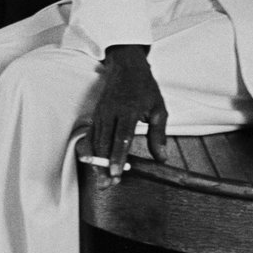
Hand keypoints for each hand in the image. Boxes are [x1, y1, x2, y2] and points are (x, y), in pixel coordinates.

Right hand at [79, 45, 168, 187]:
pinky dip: (90, 152)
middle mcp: (111, 112)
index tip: (117, 172)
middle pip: (104, 143)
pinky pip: (90, 137)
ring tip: (102, 180)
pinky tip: (92, 165)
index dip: (118, 156)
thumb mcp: (158, 109)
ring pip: (95, 142)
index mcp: (128, 109)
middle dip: (104, 165)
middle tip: (108, 184)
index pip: (122, 136)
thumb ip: (158, 135)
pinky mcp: (95, 116)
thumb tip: (162, 159)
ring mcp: (100, 114)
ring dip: (97, 162)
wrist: (127, 68)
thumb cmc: (145, 89)